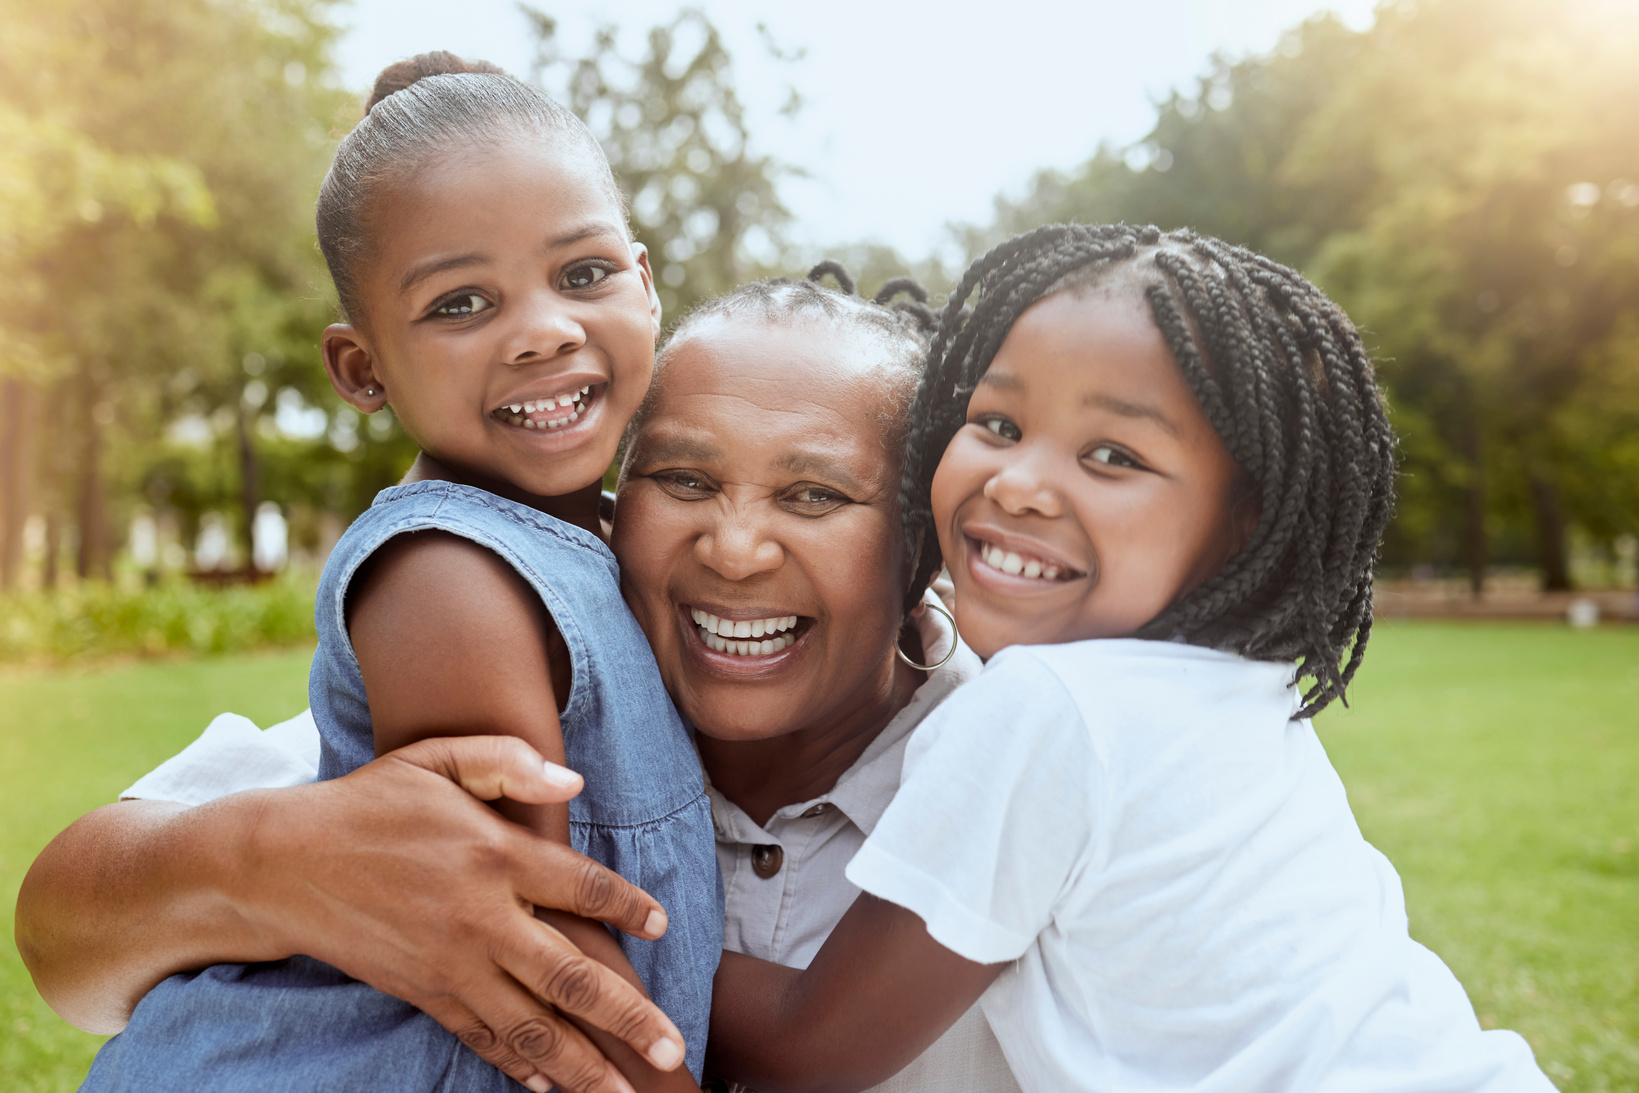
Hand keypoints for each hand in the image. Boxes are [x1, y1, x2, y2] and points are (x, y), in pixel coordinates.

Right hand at [232, 735, 684, 1092]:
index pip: (580, 886)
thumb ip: (507, 761)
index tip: (661, 926)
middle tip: (673, 1049)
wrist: (284, 865)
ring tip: (625, 1092)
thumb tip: (573, 782)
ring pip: (531, 1024)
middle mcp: (480, 917)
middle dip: (628, 1016)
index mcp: (492, 854)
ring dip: (583, 1063)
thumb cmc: (370, 804)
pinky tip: (551, 1086)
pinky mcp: (425, 993)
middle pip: (569, 975)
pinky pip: (483, 1036)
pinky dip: (519, 1064)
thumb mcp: (435, 758)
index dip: (626, 907)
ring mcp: (452, 964)